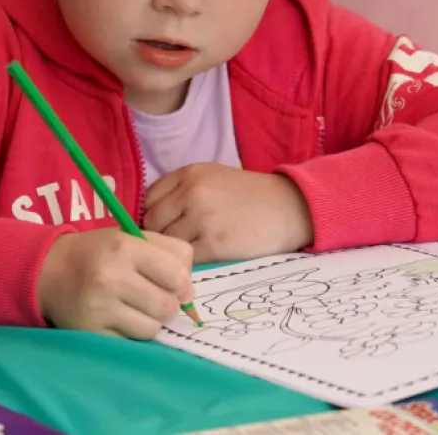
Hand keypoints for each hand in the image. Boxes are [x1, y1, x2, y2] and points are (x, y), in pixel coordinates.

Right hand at [36, 228, 193, 338]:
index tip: (171, 281)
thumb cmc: (98, 253)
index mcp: (124, 246)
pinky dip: (131, 333)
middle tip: (153, 296)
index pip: (178, 272)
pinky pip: (131, 342)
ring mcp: (100, 307)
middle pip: (168, 304)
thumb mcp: (129, 238)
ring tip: (135, 308)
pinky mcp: (91, 332)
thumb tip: (190, 295)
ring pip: (152, 328)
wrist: (48, 271)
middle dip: (168, 303)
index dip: (181, 280)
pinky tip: (119, 319)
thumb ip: (167, 254)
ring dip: (151, 321)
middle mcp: (111, 276)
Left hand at [143, 164, 313, 263]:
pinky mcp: (214, 244)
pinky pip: (186, 259)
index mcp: (189, 173)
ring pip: (167, 243)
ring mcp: (202, 219)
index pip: (149, 198)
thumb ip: (181, 190)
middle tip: (175, 243)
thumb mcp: (212, 178)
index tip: (163, 226)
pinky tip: (204, 256)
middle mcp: (192, 193)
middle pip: (153, 222)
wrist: (288, 207)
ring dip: (175, 252)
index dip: (153, 215)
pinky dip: (190, 263)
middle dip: (159, 236)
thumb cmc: (249, 195)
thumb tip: (150, 217)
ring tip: (192, 250)